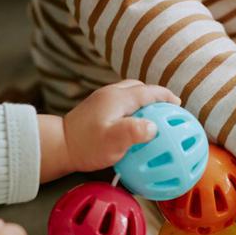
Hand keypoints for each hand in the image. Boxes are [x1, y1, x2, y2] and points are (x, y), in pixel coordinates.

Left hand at [40, 80, 179, 180]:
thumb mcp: (112, 142)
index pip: (149, 91)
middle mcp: (110, 94)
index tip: (178, 105)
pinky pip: (121, 103)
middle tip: (167, 110)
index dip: (166, 97)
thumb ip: (134, 132)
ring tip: (153, 116)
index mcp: (118, 98)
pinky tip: (133, 123)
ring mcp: (102, 100)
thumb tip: (154, 127)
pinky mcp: (96, 109)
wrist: (57, 145)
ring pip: (129, 94)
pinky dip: (132, 108)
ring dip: (143, 101)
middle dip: (156, 96)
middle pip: (139, 88)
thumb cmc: (86, 146)